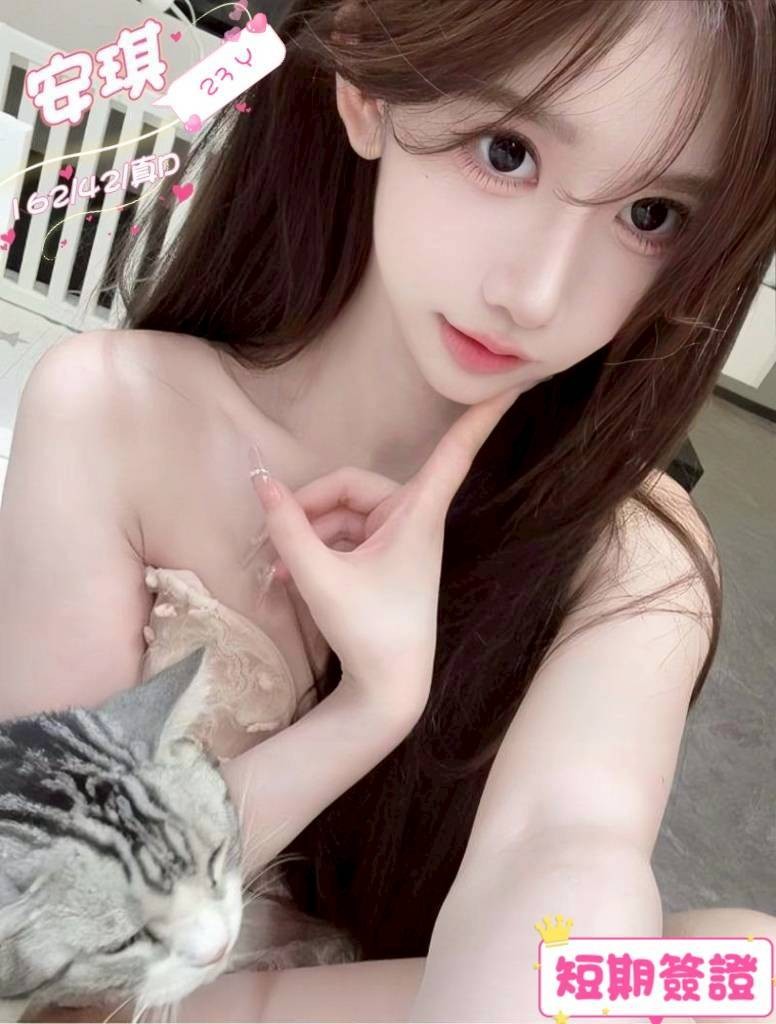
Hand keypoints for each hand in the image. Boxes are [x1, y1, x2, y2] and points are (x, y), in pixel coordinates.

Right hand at [249, 387, 520, 721]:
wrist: (390, 690)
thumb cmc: (368, 633)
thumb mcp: (319, 579)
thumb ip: (289, 529)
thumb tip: (262, 484)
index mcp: (417, 517)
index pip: (455, 452)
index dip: (482, 416)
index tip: (515, 380)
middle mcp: (413, 520)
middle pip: (352, 488)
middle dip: (309, 507)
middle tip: (273, 534)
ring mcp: (399, 540)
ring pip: (343, 514)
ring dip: (307, 534)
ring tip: (277, 568)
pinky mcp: (385, 558)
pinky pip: (346, 536)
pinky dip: (318, 549)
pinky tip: (288, 576)